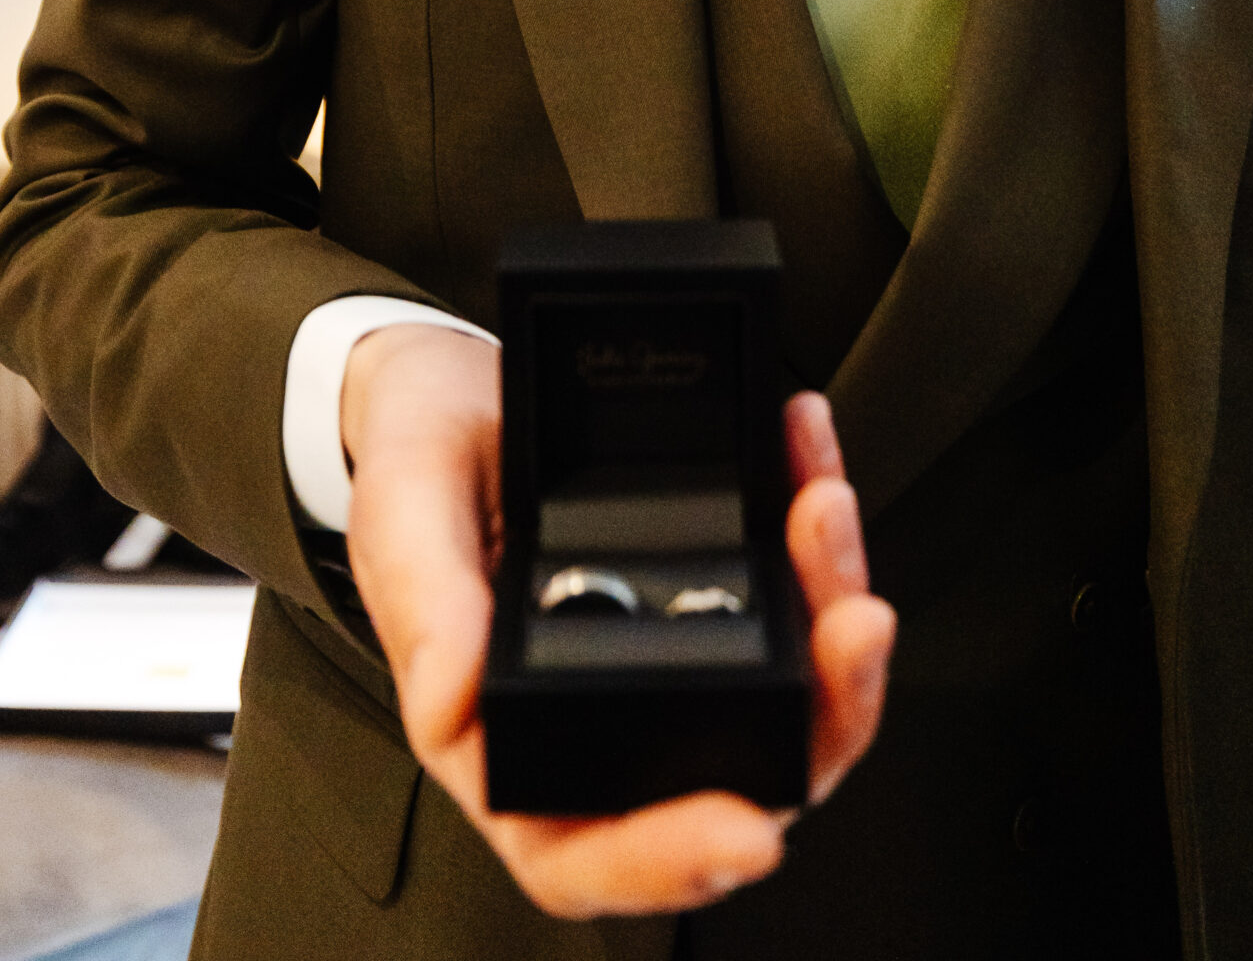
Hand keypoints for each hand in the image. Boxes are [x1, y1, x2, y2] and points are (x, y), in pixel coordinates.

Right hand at [342, 324, 894, 919]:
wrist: (451, 389)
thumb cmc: (418, 475)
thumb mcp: (401, 523)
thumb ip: (424, 608)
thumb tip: (452, 704)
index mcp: (508, 749)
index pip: (590, 856)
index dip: (669, 863)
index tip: (745, 833)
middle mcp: (608, 724)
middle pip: (736, 779)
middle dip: (818, 714)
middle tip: (852, 627)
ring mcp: (675, 660)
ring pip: (793, 689)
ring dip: (831, 608)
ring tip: (826, 511)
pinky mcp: (720, 590)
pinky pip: (794, 593)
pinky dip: (817, 536)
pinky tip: (812, 463)